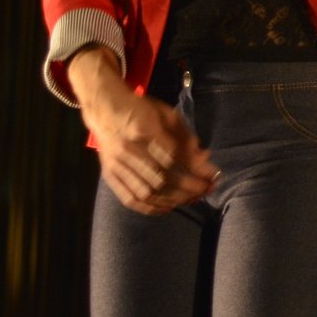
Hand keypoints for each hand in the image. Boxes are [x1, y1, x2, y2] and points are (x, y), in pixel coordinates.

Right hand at [70, 46, 217, 214]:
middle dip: (189, 188)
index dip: (195, 168)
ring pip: (147, 192)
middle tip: (207, 189)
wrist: (103, 108)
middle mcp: (128, 149)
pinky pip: (130, 199)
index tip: (213, 174)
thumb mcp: (166, 113)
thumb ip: (185, 135)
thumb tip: (203, 158)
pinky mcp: (109, 175)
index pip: (173, 155)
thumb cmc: (140, 109)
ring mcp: (116, 165)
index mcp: (144, 128)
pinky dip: (151, 208)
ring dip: (173, 200)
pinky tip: (168, 208)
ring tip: (193, 199)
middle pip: (161, 177)